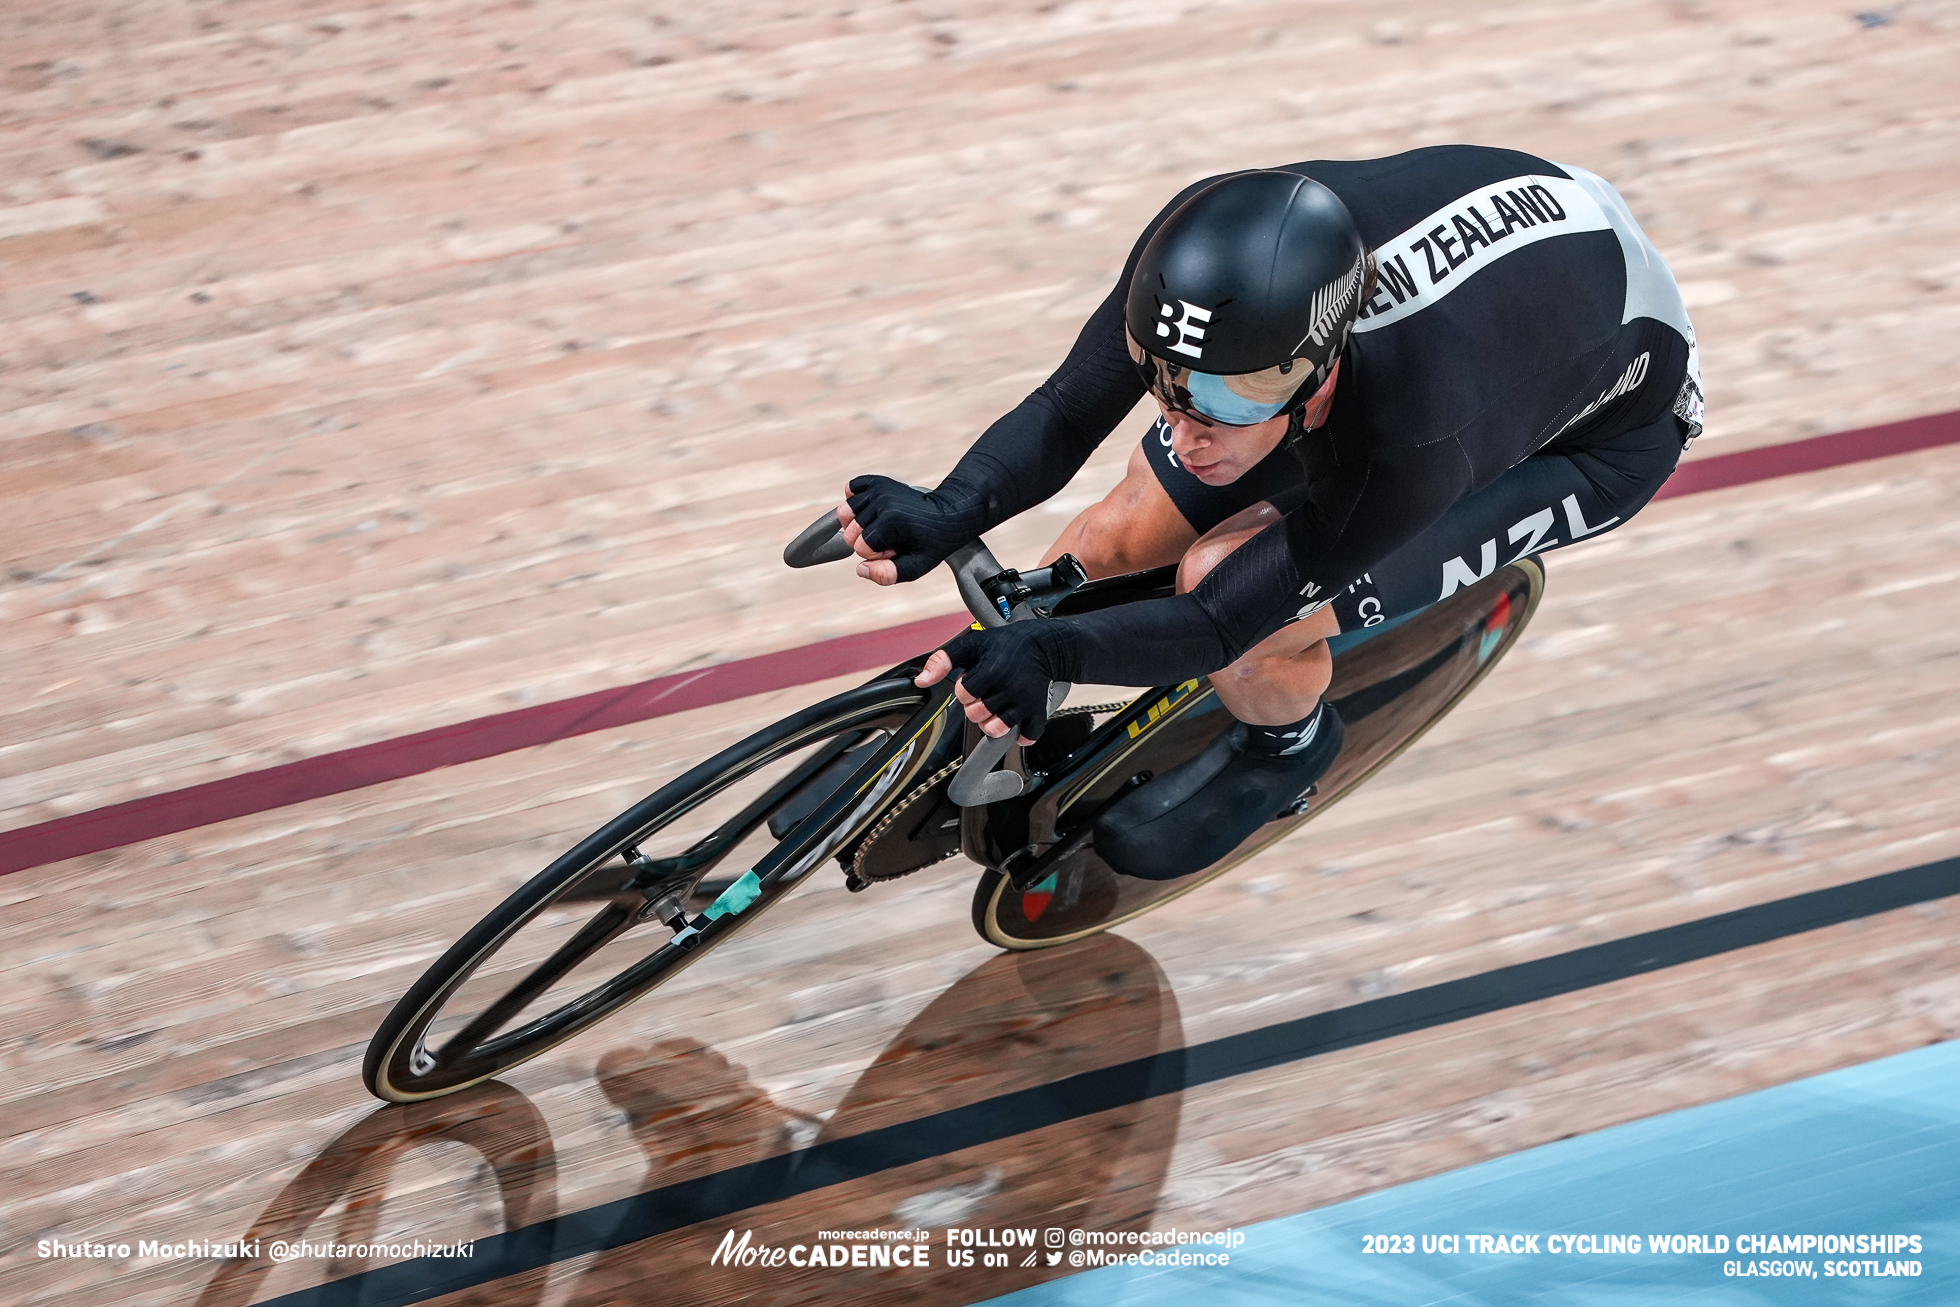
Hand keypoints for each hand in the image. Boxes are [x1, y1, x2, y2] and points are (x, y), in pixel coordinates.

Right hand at [840, 475, 982, 584]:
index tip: (895, 549)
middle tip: (891, 539)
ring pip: (845, 512)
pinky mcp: (878, 481)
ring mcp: (879, 488)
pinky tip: (870, 511)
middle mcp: (883, 501)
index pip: (860, 547)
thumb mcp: (915, 566)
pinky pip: (851, 489)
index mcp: (891, 521)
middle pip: (850, 531)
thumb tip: (861, 568)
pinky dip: (855, 501)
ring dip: (858, 524)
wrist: (948, 515)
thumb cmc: (932, 543)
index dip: (876, 554)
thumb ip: (887, 574)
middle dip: (867, 541)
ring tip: (879, 527)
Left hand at [915, 623, 1078, 742]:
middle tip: (984, 693)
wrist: (1043, 644)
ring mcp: (1024, 702)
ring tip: (994, 707)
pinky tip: (1016, 723)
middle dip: (974, 706)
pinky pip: (1028, 734)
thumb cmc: (1005, 644)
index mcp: (991, 671)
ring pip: (996, 729)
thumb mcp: (972, 644)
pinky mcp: (1037, 710)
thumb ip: (943, 660)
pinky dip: (1021, 734)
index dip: (964, 688)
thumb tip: (921, 680)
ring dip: (990, 722)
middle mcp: (1008, 688)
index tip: (973, 679)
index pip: (964, 694)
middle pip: (976, 715)